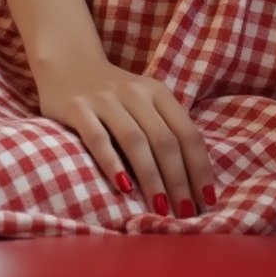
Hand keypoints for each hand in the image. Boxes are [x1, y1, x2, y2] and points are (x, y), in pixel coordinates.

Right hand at [36, 54, 218, 217]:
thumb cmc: (113, 94)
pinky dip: (112, 163)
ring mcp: (105, 99)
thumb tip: (191, 181)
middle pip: (164, 140)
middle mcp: (135, 92)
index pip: (187, 132)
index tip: (207, 199)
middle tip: (185, 214)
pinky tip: (123, 187)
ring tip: (160, 209)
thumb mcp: (143, 102)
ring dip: (151, 177)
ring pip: (135, 140)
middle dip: (179, 180)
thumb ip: (163, 129)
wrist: (68, 62)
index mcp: (157, 92)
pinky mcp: (77, 107)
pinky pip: (97, 138)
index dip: (200, 167)